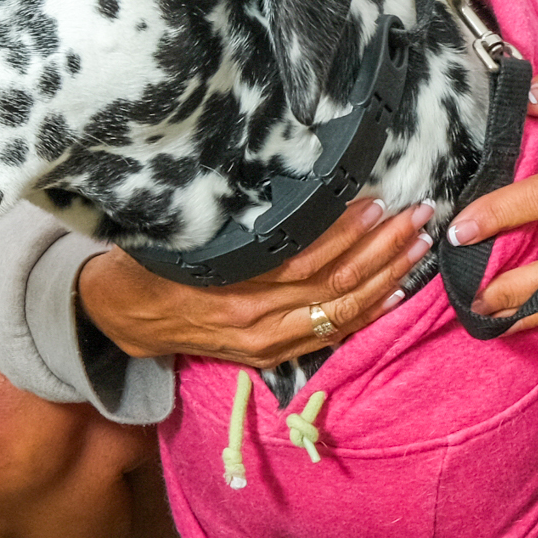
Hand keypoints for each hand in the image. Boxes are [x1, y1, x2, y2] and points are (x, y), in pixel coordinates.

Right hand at [77, 198, 434, 366]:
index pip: (304, 261)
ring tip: (418, 246)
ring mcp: (266, 343)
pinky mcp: (271, 355)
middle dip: (382, 250)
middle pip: (334, 285)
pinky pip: (330, 336)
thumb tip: (278, 182)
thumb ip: (225, 221)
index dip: (345, 233)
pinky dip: (367, 314)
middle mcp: (255, 322)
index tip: (376, 203)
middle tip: (417, 217)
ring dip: (385, 278)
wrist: (120, 320)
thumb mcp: (177, 236)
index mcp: (231, 288)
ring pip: (340, 312)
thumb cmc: (148, 265)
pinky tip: (396, 292)